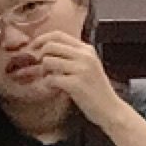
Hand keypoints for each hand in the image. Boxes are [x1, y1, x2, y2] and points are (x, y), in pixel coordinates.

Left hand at [8, 32, 145, 145]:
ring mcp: (81, 69)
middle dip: (40, 56)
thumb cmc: (96, 91)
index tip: (34, 48)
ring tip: (51, 80)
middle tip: (41, 68)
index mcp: (87, 49)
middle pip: (50, 46)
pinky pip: (51, 78)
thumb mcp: (88, 66)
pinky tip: (54, 88)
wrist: (111, 110)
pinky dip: (48, 84)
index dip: (41, 39)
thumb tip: (46, 49)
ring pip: (48, 61)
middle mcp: (85, 56)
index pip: (58, 34)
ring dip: (44, 71)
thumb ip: (72, 56)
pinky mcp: (76, 84)